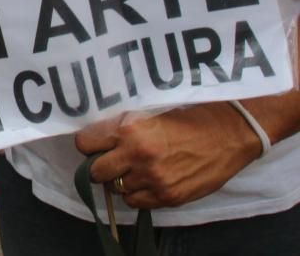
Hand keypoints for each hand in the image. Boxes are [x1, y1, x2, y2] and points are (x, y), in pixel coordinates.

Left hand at [74, 103, 261, 208]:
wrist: (230, 134)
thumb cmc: (190, 118)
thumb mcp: (149, 113)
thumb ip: (122, 127)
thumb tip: (98, 139)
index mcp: (130, 129)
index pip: (85, 143)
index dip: (89, 145)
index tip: (94, 144)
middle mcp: (137, 155)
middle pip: (95, 171)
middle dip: (100, 165)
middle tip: (112, 160)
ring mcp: (153, 179)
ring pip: (115, 189)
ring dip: (121, 180)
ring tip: (136, 169)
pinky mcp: (167, 197)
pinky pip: (135, 202)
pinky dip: (137, 194)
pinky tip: (148, 181)